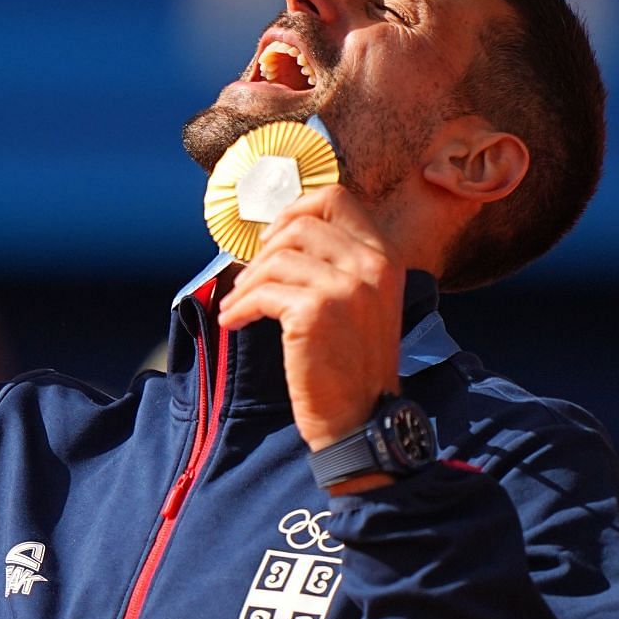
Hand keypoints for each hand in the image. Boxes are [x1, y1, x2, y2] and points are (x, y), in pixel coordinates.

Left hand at [219, 187, 404, 460]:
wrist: (361, 419)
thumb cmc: (352, 364)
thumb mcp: (362, 303)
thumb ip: (338, 265)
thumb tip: (282, 233)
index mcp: (385, 257)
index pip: (336, 200)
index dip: (295, 211)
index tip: (271, 238)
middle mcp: (372, 265)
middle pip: (299, 225)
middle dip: (264, 250)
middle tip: (249, 280)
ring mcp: (346, 287)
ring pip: (276, 259)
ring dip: (247, 283)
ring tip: (238, 305)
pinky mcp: (316, 312)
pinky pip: (263, 293)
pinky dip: (240, 306)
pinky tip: (233, 322)